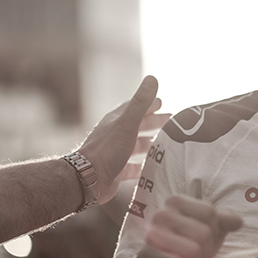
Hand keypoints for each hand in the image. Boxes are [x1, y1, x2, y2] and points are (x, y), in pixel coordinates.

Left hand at [78, 75, 169, 204]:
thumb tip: (152, 78)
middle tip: (169, 122)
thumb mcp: (127, 123)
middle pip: (137, 126)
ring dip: (149, 144)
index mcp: (117, 122)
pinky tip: (152, 168)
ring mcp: (116, 154)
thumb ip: (140, 103)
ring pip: (136, 146)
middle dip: (153, 123)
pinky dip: (144, 166)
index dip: (148, 104)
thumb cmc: (107, 149)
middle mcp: (115, 136)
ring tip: (165, 144)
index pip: (135, 108)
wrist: (88, 179)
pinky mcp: (117, 171)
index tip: (161, 102)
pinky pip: (133, 167)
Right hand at [140, 195, 243, 257]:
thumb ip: (224, 220)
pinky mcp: (148, 255)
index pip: (210, 213)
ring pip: (194, 249)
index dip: (215, 229)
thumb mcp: (208, 226)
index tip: (207, 234)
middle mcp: (162, 214)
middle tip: (197, 249)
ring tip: (189, 257)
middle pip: (205, 232)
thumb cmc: (188, 240)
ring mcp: (153, 234)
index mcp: (176, 200)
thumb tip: (238, 221)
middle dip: (207, 246)